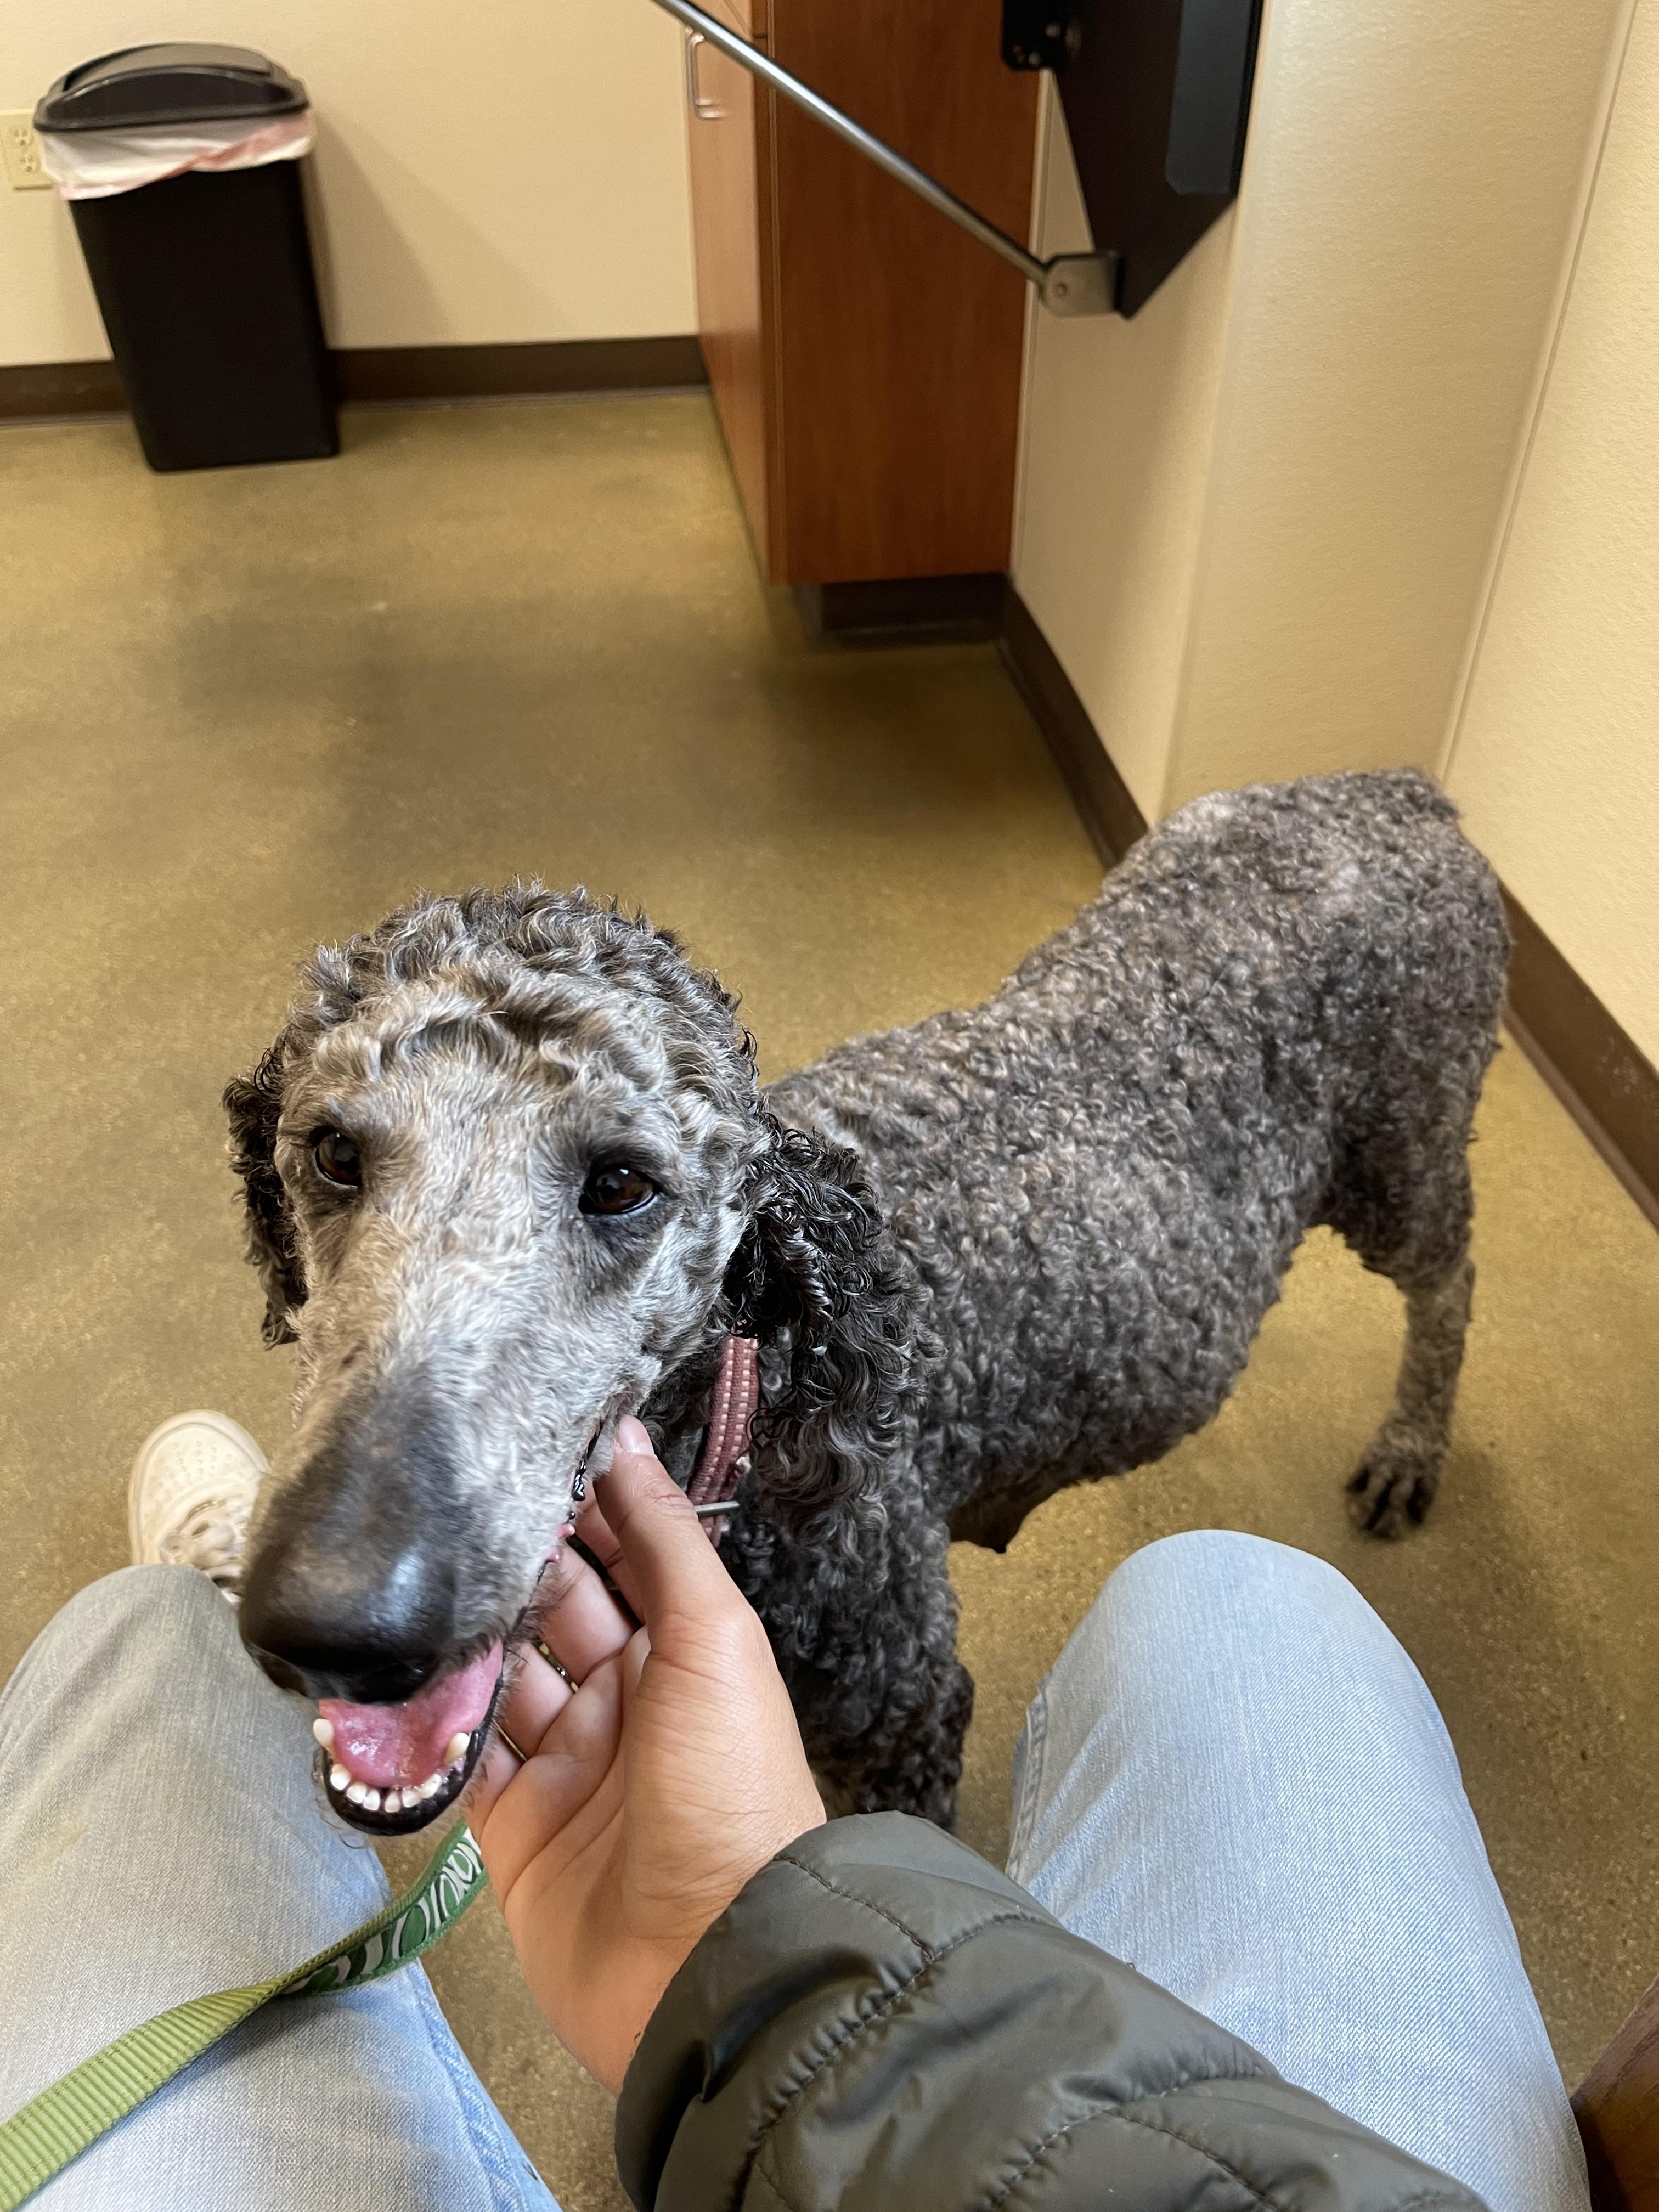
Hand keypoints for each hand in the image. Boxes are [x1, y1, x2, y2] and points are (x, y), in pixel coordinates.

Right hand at [465, 1416, 824, 2092]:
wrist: (714, 1960)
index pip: (620, 1557)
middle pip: (550, 1613)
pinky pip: (462, 1767)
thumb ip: (665, 1538)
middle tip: (440, 1509)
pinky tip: (388, 1685)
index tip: (515, 1446)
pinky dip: (428, 1732)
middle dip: (504, 1566)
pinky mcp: (516, 1834)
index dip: (576, 1506)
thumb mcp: (714, 1638)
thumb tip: (627, 1436)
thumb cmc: (731, 1786)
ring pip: (496, 1683)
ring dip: (457, 1642)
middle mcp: (624, 1701)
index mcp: (682, 1651)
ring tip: (404, 1585)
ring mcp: (567, 1768)